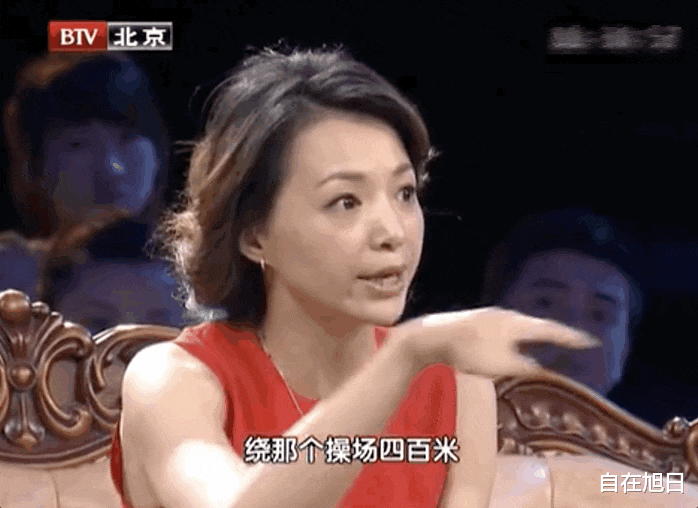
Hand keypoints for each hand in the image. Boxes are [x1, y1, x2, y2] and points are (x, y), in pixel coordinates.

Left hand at [398, 307, 600, 377]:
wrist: (431, 336)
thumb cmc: (469, 351)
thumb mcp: (502, 365)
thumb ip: (525, 367)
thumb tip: (544, 369)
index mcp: (516, 324)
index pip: (551, 330)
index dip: (571, 338)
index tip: (590, 341)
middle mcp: (506, 315)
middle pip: (536, 325)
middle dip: (554, 334)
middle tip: (572, 340)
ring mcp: (489, 316)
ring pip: (519, 326)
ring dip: (534, 335)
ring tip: (545, 340)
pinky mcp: (475, 322)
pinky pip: (504, 329)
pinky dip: (516, 337)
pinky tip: (511, 343)